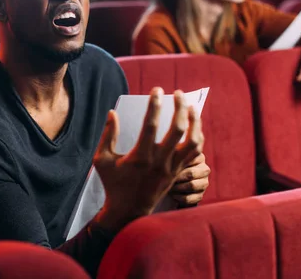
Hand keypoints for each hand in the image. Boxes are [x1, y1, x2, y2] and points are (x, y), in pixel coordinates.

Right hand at [93, 88, 203, 231]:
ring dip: (195, 122)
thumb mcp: (103, 160)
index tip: (157, 90)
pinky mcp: (178, 173)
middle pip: (178, 129)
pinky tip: (193, 124)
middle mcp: (160, 162)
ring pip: (193, 142)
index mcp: (140, 157)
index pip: (151, 125)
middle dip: (180, 107)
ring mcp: (172, 168)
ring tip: (191, 106)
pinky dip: (197, 136)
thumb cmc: (113, 184)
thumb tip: (112, 112)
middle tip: (178, 92)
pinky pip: (195, 153)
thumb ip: (107, 135)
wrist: (129, 211)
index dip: (155, 105)